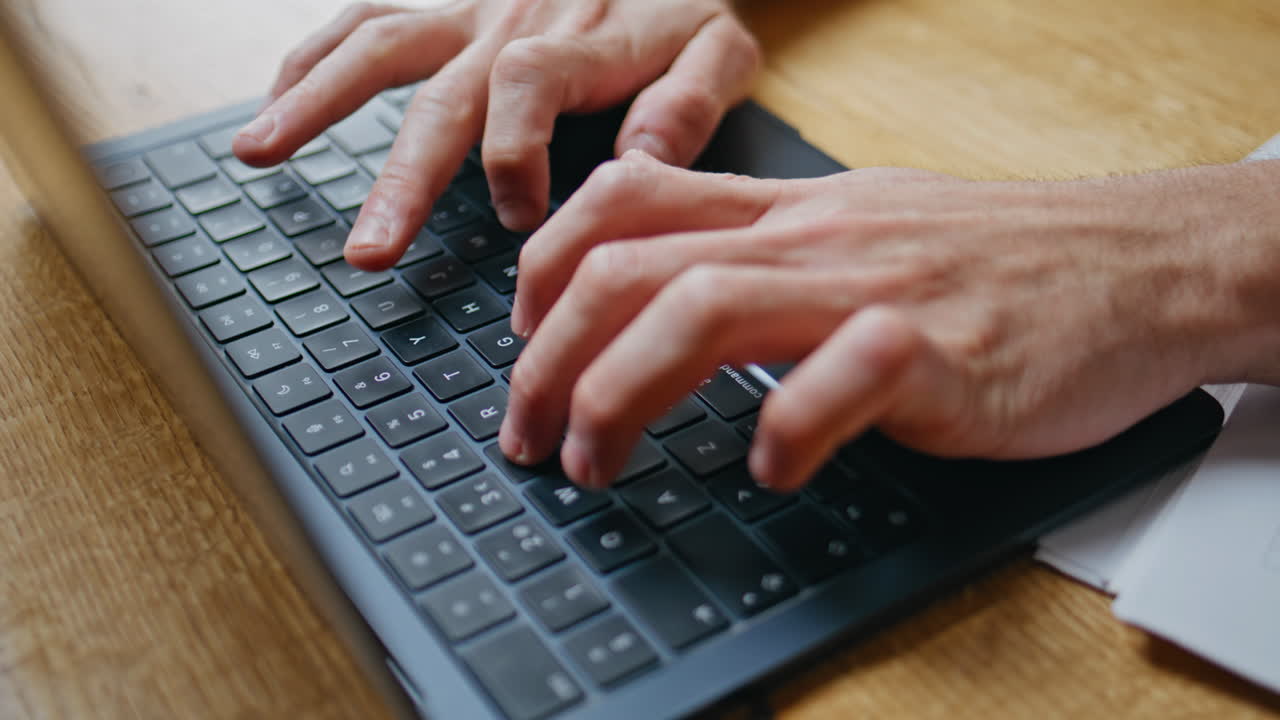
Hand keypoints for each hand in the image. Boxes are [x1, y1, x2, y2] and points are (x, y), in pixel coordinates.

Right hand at [232, 0, 759, 270]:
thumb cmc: (685, 6)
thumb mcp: (721, 49)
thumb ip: (689, 103)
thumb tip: (638, 162)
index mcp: (582, 39)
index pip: (528, 86)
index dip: (516, 153)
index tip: (521, 218)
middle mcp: (512, 24)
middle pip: (442, 93)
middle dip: (401, 178)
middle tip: (368, 251)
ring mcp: (468, 13)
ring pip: (380, 48)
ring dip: (316, 102)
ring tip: (257, 152)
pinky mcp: (442, 10)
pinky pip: (369, 21)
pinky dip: (316, 57)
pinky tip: (276, 100)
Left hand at [499, 151, 1264, 491]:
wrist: (1140, 264)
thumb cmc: (998, 259)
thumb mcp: (866, 226)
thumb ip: (769, 253)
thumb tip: (670, 303)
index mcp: (790, 209)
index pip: (627, 200)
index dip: (546, 265)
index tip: (523, 334)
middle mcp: (816, 238)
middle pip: (633, 267)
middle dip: (549, 357)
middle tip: (528, 432)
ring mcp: (876, 289)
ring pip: (703, 308)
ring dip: (621, 393)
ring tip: (596, 460)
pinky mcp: (943, 352)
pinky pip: (838, 382)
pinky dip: (783, 434)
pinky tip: (769, 472)